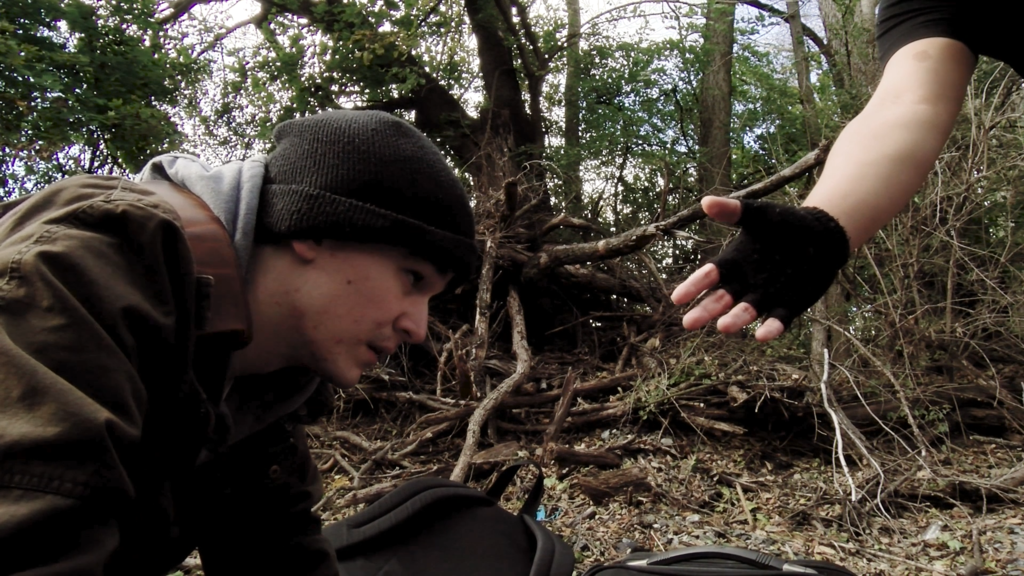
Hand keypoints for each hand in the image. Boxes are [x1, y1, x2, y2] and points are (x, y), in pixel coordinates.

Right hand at [670, 196, 849, 341]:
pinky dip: (770, 328)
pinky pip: (777, 321)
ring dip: (735, 320)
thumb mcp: (759, 215)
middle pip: (720, 300)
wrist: (821, 236)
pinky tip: (762, 335)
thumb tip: (705, 201)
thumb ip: (733, 211)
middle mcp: (743, 284)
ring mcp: (764, 298)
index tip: (677, 298)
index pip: (708, 277)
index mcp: (732, 263)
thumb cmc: (784, 224)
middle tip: (689, 323)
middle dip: (706, 310)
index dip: (693, 287)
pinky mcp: (786, 307)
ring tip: (723, 327)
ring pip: (746, 312)